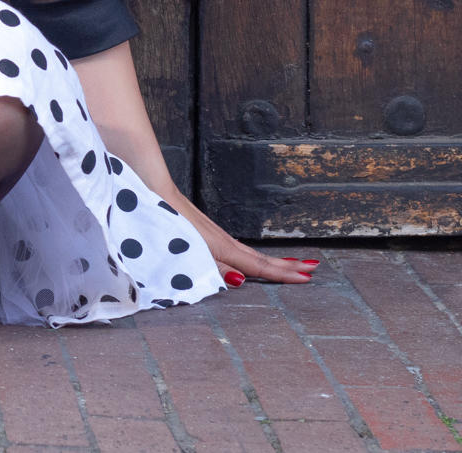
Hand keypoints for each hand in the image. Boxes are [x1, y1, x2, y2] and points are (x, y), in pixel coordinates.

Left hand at [167, 192, 315, 285]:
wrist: (149, 183)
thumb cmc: (164, 218)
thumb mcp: (187, 247)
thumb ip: (213, 266)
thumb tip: (242, 279)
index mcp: (219, 247)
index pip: (258, 265)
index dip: (282, 273)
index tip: (307, 277)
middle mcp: (221, 240)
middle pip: (259, 257)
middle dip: (285, 265)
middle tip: (312, 270)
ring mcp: (213, 233)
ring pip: (248, 251)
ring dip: (270, 260)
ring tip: (289, 265)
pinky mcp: (203, 230)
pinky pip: (234, 247)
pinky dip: (249, 254)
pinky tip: (245, 257)